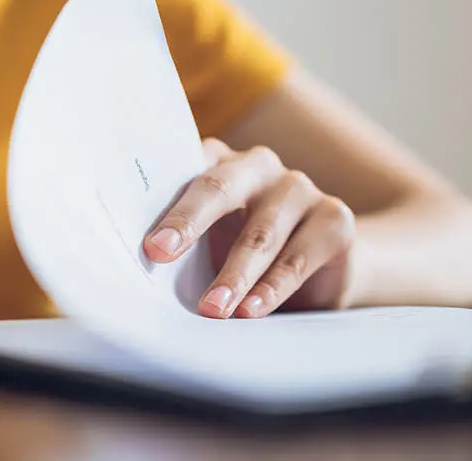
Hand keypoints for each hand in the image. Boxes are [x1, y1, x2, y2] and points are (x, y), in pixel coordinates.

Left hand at [143, 139, 355, 318]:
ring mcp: (299, 188)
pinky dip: (273, 287)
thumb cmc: (240, 251)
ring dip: (234, 274)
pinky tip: (252, 309)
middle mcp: (257, 166)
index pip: (181, 171)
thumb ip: (179, 242)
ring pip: (260, 232)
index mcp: (216, 162)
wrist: (320, 269)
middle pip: (218, 189)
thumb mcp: (206, 243)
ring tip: (212, 308)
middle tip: (159, 254)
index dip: (160, 202)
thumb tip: (138, 269)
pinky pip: (298, 256)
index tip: (145, 240)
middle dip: (188, 222)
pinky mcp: (334, 218)